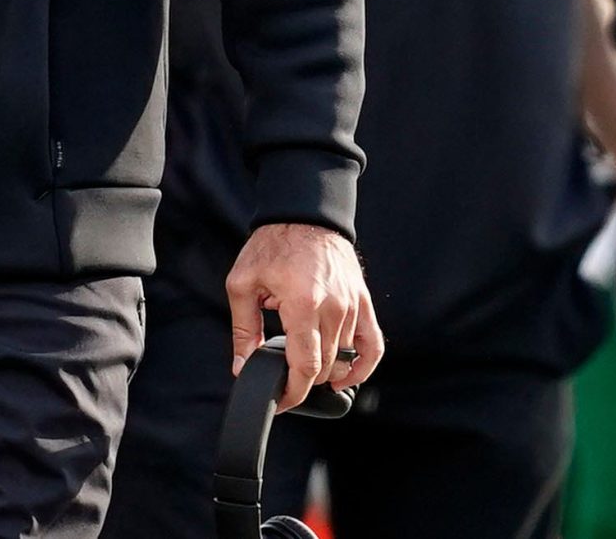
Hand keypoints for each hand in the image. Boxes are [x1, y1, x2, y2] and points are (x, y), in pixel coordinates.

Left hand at [226, 223, 382, 410]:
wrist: (304, 214)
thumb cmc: (272, 245)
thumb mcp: (243, 284)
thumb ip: (244, 330)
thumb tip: (243, 367)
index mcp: (303, 303)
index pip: (305, 365)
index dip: (293, 392)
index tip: (282, 402)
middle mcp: (334, 307)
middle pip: (325, 367)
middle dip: (303, 384)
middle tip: (284, 387)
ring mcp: (352, 305)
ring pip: (344, 358)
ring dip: (326, 373)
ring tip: (304, 374)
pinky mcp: (363, 301)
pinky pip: (373, 344)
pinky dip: (362, 366)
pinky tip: (345, 377)